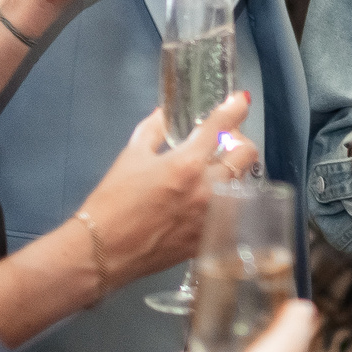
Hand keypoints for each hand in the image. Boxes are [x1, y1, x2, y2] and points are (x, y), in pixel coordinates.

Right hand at [79, 93, 258, 286]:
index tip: (241, 100)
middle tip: (225, 142)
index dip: (235, 108)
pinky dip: (227, 200)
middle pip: (246, 154)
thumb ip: (153, 130)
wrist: (105, 251)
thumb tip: (165, 113)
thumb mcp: (131, 157)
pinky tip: (211, 199)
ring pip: (243, 183)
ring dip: (234, 171)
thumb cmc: (113, 201)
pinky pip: (232, 211)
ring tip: (216, 171)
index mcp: (187, 163)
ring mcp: (213, 215)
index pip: (221, 126)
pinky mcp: (210, 237)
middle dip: (240, 142)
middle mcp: (208, 188)